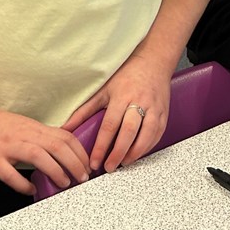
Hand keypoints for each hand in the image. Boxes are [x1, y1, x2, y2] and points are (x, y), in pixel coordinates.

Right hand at [0, 103, 89, 195]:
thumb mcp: (25, 126)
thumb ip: (41, 138)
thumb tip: (62, 154)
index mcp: (34, 128)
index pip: (65, 137)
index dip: (80, 152)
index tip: (87, 165)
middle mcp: (24, 135)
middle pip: (57, 146)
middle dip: (75, 163)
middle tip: (82, 178)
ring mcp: (8, 147)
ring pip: (38, 156)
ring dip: (55, 171)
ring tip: (64, 183)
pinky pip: (10, 173)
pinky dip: (22, 184)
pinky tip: (30, 190)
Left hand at [63, 51, 172, 172]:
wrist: (154, 62)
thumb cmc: (126, 76)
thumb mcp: (103, 90)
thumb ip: (84, 111)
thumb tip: (66, 128)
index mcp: (121, 96)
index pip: (110, 125)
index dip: (101, 146)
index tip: (94, 162)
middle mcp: (139, 102)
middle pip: (129, 132)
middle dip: (118, 153)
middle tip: (109, 167)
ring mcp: (154, 108)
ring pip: (146, 135)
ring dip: (135, 153)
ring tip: (124, 163)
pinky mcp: (164, 113)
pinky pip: (157, 134)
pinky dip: (148, 147)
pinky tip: (138, 154)